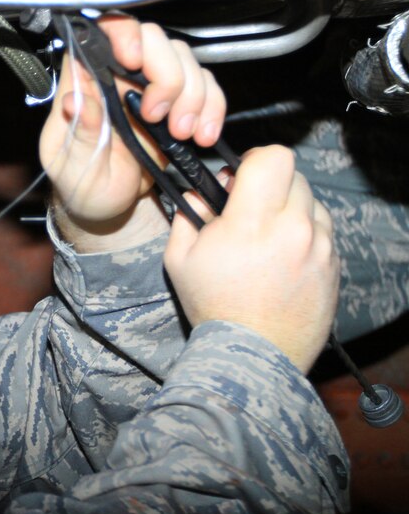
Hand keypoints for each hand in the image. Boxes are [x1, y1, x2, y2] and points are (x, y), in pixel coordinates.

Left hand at [40, 18, 225, 229]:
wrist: (108, 209)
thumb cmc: (81, 183)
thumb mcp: (71, 166)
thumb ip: (77, 133)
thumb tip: (74, 101)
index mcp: (83, 81)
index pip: (101, 32)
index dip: (122, 34)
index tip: (132, 61)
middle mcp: (117, 75)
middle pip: (152, 40)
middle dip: (166, 75)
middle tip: (158, 116)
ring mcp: (150, 86)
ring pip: (183, 60)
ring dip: (192, 95)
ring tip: (181, 132)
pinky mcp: (178, 103)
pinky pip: (206, 86)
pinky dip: (212, 108)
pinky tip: (203, 134)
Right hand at [163, 146, 338, 371]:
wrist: (253, 354)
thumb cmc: (213, 306)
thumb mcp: (180, 259)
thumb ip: (186, 216)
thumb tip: (196, 194)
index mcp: (253, 222)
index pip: (274, 159)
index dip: (256, 159)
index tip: (241, 175)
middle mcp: (294, 228)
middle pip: (294, 176)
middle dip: (270, 185)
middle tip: (249, 208)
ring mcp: (320, 248)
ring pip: (312, 203)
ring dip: (290, 209)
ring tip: (268, 237)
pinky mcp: (334, 266)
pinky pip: (323, 233)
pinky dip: (305, 235)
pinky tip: (282, 258)